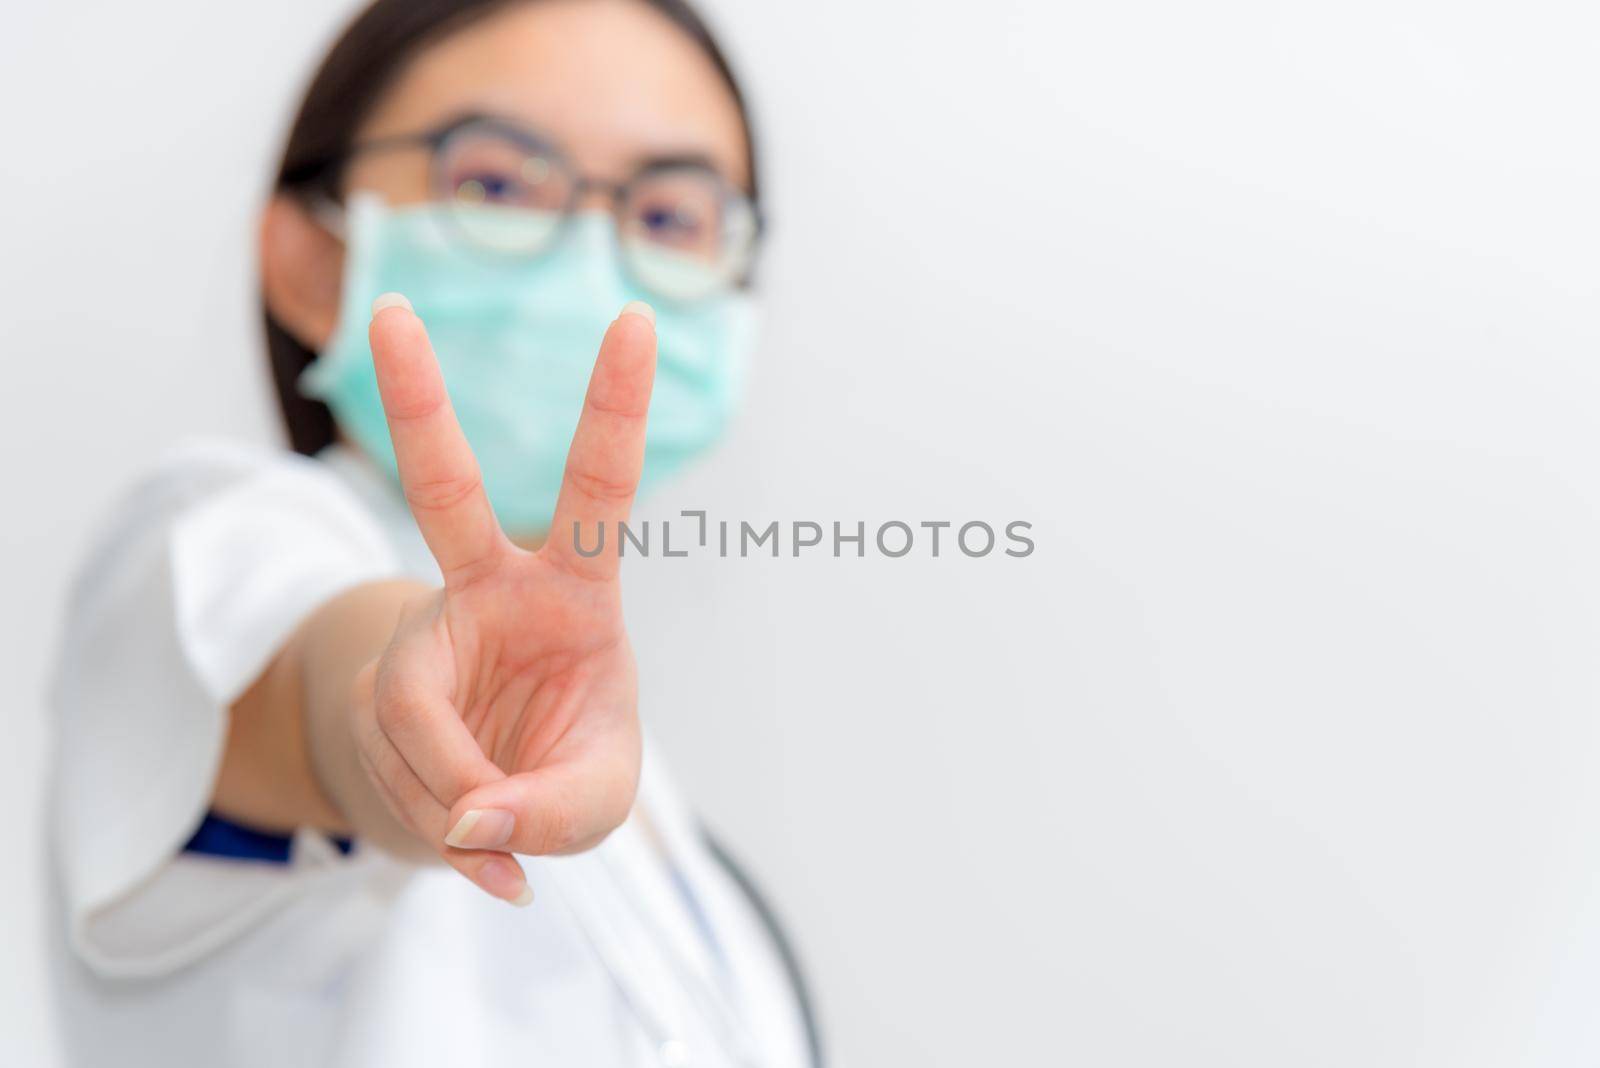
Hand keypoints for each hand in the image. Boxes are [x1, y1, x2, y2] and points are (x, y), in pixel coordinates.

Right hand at [350, 294, 655, 905]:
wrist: (478, 806)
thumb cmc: (561, 771)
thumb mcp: (598, 800)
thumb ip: (559, 811)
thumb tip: (478, 818)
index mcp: (574, 589)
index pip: (598, 488)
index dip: (616, 409)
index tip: (636, 319)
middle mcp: (489, 591)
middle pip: (444, 491)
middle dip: (416, 404)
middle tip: (389, 311)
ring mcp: (425, 635)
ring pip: (420, 718)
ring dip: (465, 802)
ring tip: (501, 837)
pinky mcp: (380, 691)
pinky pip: (404, 770)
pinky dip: (445, 828)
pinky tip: (475, 850)